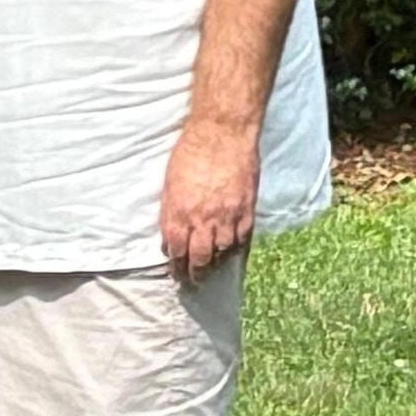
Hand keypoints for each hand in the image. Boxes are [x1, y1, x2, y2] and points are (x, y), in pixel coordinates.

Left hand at [159, 116, 259, 272]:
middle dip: (195, 274)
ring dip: (215, 265)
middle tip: (193, 281)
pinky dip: (234, 250)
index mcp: (178, 214)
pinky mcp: (246, 211)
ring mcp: (226, 218)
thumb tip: (169, 236)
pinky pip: (241, 240)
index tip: (176, 272)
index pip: (175, 251)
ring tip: (211, 271)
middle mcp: (202, 221)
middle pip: (198, 259)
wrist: (222, 133)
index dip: (175, 266)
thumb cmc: (190, 152)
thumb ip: (170, 212)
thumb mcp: (169, 183)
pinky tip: (230, 254)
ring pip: (221, 254)